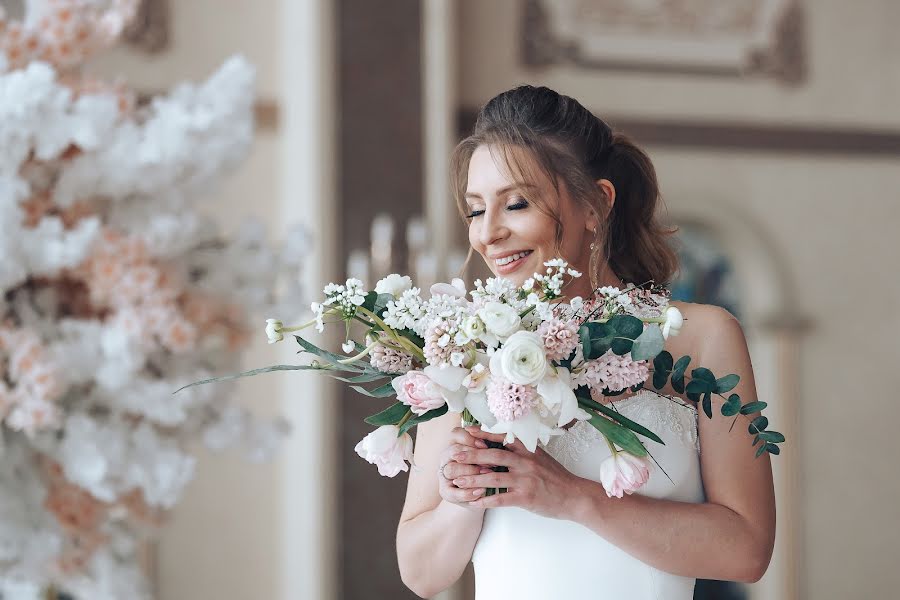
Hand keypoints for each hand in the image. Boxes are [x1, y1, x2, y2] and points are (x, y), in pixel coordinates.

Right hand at [437, 426, 493, 509]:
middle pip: (453, 450)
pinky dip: (468, 492)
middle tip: (491, 463)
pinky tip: (482, 491)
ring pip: (451, 469)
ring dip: (471, 472)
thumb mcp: (489, 453)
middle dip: (473, 456)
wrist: (484, 493)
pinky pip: (453, 492)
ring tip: (488, 475)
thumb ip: (487, 442)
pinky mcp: (445, 492)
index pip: (456, 434)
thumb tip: (491, 432)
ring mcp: (444, 475)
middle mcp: (446, 458)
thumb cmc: (487, 468)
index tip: (485, 445)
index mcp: (454, 444)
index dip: (469, 438)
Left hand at [450, 426, 583, 519]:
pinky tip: (474, 503)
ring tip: (458, 481)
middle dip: (472, 456)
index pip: (501, 439)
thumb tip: (499, 445)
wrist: (574, 495)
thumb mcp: (539, 456)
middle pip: (493, 456)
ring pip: (494, 478)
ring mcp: (526, 480)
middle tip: (454, 456)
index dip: (482, 435)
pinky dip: (486, 501)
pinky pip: (501, 499)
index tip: (465, 432)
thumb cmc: (555, 476)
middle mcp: (525, 462)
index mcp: (527, 450)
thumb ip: (520, 451)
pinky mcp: (526, 497)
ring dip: (473, 480)